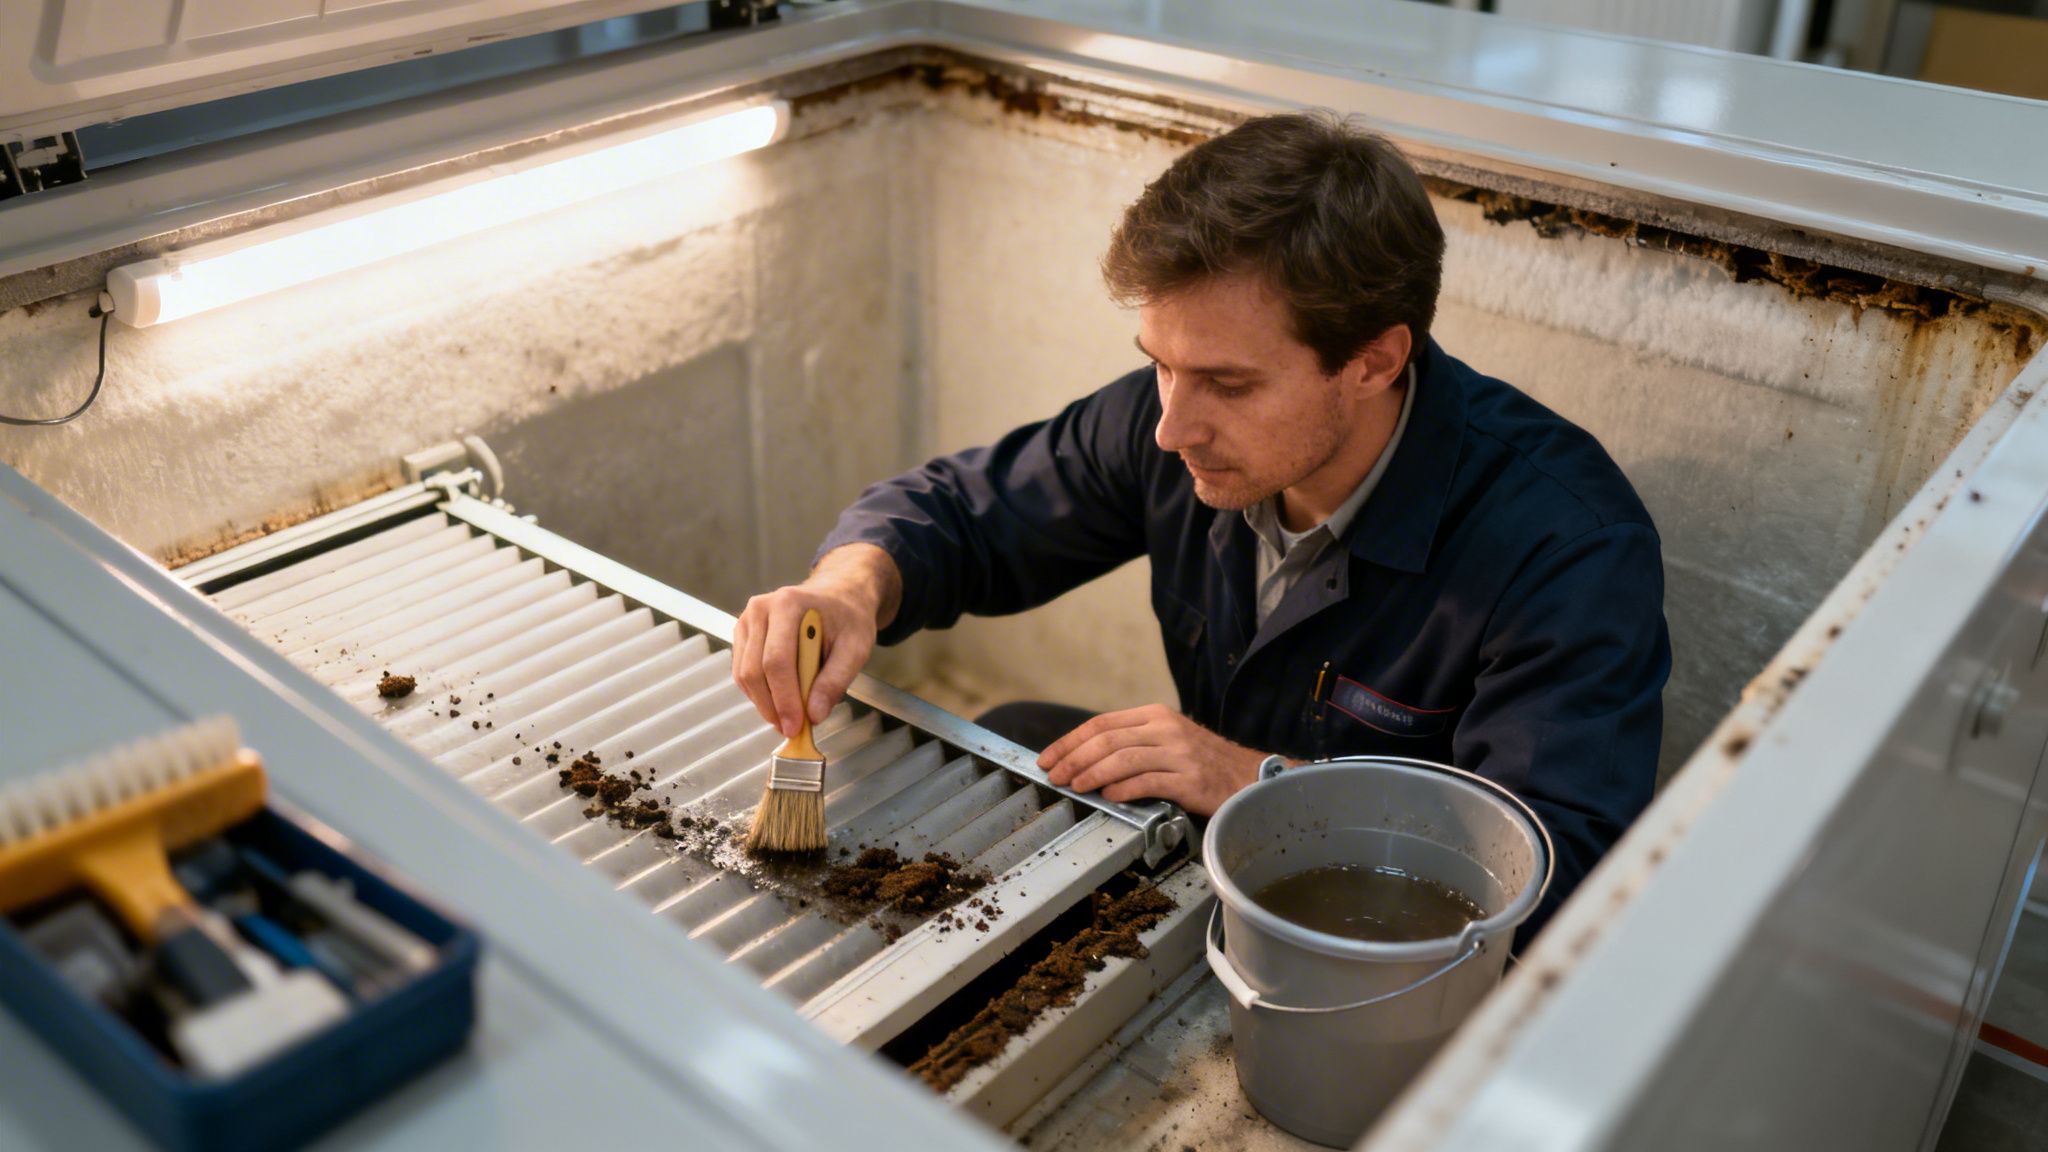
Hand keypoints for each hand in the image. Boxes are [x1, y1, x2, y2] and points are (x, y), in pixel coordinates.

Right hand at [732, 544, 900, 737]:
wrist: (838, 596)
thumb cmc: (848, 618)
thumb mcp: (856, 648)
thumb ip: (836, 680)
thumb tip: (814, 714)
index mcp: (788, 605)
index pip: (777, 660)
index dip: (784, 698)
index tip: (796, 726)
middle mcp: (760, 610)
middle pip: (755, 670)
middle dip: (773, 706)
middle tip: (792, 729)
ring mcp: (747, 621)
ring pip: (744, 675)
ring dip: (765, 703)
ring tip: (789, 718)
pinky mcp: (744, 635)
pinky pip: (743, 672)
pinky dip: (760, 693)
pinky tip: (781, 700)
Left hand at [1037, 704, 1263, 816]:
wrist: (1249, 778)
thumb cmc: (1203, 764)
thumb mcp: (1168, 740)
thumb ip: (1133, 743)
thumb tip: (1085, 759)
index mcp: (1155, 716)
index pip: (1101, 723)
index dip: (1070, 741)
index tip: (1048, 758)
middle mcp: (1166, 729)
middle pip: (1107, 740)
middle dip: (1073, 759)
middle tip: (1054, 776)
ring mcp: (1179, 754)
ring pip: (1122, 759)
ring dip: (1092, 773)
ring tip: (1075, 786)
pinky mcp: (1189, 780)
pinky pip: (1147, 782)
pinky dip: (1123, 789)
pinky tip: (1109, 797)